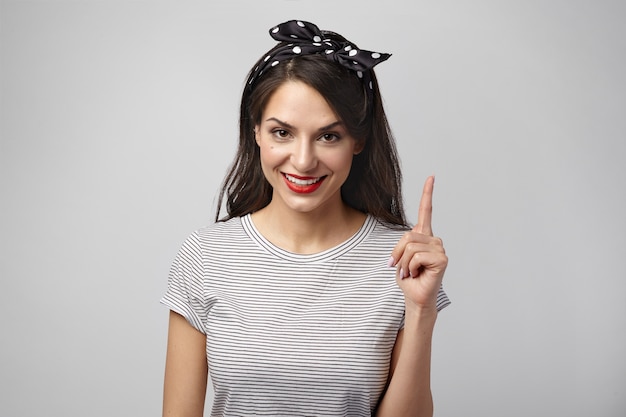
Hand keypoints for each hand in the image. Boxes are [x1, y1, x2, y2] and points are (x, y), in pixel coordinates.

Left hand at [389, 176, 447, 311]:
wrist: (415, 297)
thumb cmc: (408, 278)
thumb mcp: (400, 258)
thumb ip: (403, 245)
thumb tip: (409, 240)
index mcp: (424, 236)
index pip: (426, 211)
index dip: (428, 194)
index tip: (431, 177)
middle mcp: (434, 240)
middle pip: (408, 236)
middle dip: (399, 254)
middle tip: (403, 268)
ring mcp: (440, 249)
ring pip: (411, 247)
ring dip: (404, 263)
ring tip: (411, 272)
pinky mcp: (442, 259)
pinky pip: (416, 257)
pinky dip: (411, 268)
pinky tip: (418, 275)